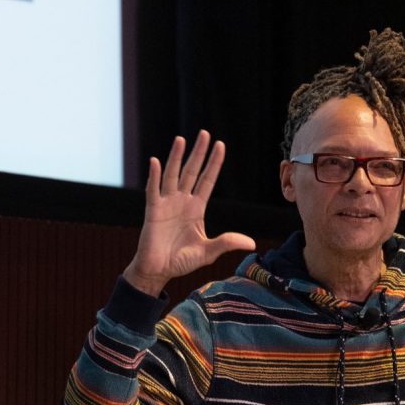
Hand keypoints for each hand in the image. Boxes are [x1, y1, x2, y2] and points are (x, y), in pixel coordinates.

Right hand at [123, 130, 255, 295]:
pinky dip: (154, 176)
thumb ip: (226, 243)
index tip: (220, 145)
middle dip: (198, 153)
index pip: (207, 180)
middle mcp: (181, 202)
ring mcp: (166, 204)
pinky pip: (153, 190)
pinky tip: (155, 161)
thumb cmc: (181, 261)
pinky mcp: (152, 211)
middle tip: (204, 133)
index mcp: (196, 209)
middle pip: (191, 172)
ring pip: (172, 175)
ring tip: (181, 140)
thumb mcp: (208, 252)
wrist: (158, 271)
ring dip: (176, 157)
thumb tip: (251, 243)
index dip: (213, 163)